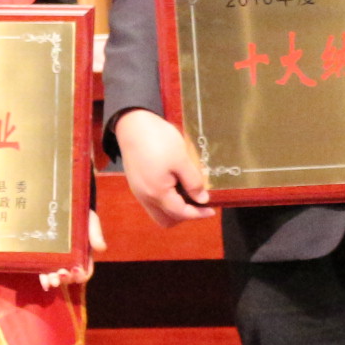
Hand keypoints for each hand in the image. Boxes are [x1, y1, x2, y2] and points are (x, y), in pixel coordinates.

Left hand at [38, 210, 105, 290]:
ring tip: (52, 280)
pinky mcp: (43, 256)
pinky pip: (44, 271)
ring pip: (57, 277)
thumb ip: (95, 232)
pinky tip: (44, 281)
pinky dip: (44, 279)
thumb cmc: (79, 212)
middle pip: (70, 276)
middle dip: (67, 279)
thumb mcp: (90, 220)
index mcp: (84, 254)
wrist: (60, 201)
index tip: (77, 270)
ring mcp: (57, 259)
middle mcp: (71, 259)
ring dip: (55, 281)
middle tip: (61, 273)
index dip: (82, 275)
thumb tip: (101, 249)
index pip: (86, 270)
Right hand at [115, 108, 212, 225]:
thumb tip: (202, 200)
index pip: (181, 213)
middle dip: (184, 216)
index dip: (198, 214)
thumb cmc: (158, 139)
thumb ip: (193, 182)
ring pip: (157, 212)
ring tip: (186, 194)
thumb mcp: (181, 159)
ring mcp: (138, 191)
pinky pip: (152, 202)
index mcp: (158, 193)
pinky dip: (165, 201)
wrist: (132, 124)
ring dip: (173, 210)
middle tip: (197, 203)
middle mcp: (145, 197)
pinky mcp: (136, 184)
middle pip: (166, 220)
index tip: (212, 209)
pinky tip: (174, 185)